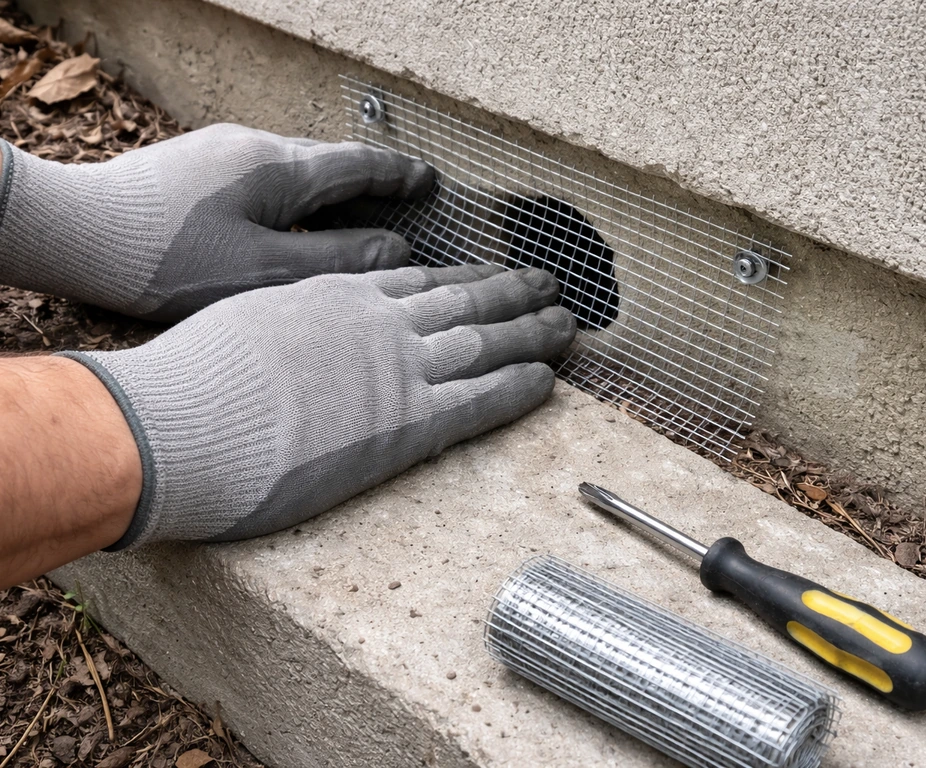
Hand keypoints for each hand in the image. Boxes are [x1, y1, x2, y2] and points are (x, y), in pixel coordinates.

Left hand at [0, 125, 433, 319]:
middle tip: (403, 207)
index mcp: (281, 169)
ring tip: (353, 224)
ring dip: (331, 194)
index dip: (403, 176)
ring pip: (296, 170)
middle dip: (371, 185)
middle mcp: (256, 148)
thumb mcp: (265, 271)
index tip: (432, 182)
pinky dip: (295, 200)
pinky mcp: (197, 168)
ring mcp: (223, 153)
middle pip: (331, 162)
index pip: (362, 165)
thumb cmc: (166, 260)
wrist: (74, 232)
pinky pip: (265, 177)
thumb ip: (338, 260)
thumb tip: (397, 250)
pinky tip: (289, 229)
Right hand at [60, 265, 575, 547]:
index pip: (416, 280)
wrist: (178, 423)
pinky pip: (481, 399)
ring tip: (567, 324)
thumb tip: (300, 341)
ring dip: (531, 331)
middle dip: (511, 290)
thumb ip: (290, 327)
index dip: (461, 278)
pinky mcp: (405, 424)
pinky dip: (520, 386)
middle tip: (549, 285)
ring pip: (484, 340)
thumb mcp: (245, 325)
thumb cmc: (192, 381)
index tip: (487, 275)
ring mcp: (396, 369)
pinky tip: (550, 380)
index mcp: (335, 294)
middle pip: (462, 299)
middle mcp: (377, 322)